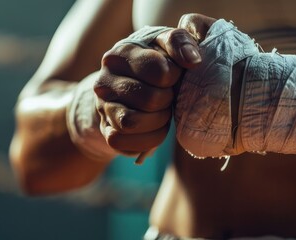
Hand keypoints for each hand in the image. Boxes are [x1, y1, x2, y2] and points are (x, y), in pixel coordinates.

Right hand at [94, 13, 216, 155]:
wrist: (129, 89)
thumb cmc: (153, 64)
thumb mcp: (164, 45)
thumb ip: (180, 41)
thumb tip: (193, 60)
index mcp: (118, 55)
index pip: (159, 70)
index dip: (174, 75)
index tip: (173, 74)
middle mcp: (103, 81)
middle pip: (149, 99)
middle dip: (167, 100)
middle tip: (168, 95)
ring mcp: (102, 108)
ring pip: (132, 122)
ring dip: (157, 120)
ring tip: (161, 111)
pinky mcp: (106, 131)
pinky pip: (124, 141)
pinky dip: (147, 139)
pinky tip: (154, 127)